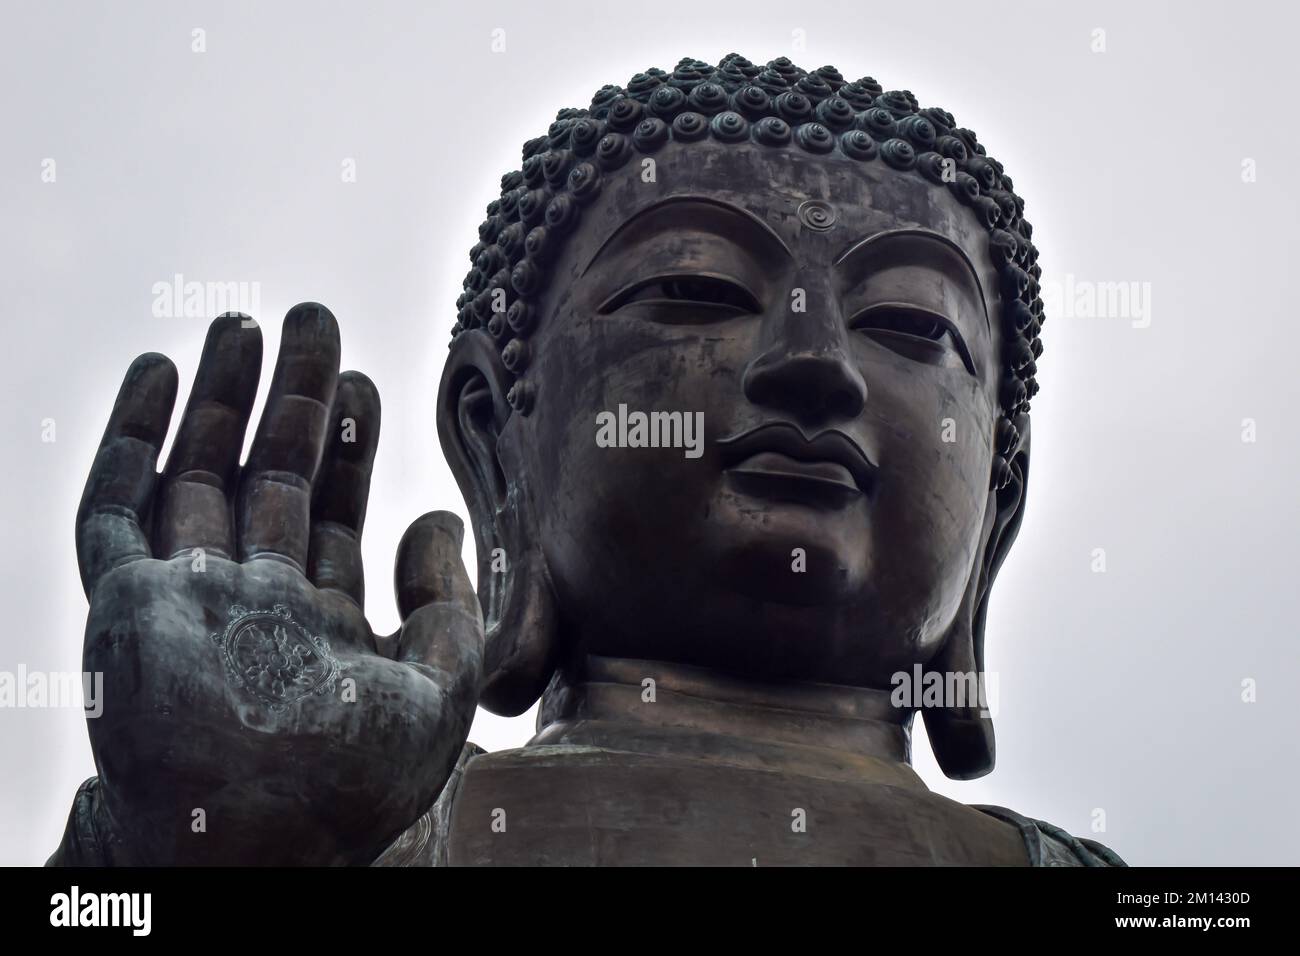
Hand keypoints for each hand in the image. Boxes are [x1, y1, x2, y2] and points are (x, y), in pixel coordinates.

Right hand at [75, 305, 482, 864]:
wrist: (250, 848)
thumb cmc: (349, 789)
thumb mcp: (439, 692)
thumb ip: (451, 602)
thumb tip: (438, 513)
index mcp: (321, 621)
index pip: (332, 508)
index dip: (347, 442)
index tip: (360, 378)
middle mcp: (252, 598)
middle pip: (270, 473)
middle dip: (289, 397)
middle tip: (309, 317)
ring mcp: (185, 596)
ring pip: (198, 473)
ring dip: (217, 398)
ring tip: (240, 322)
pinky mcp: (123, 601)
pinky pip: (117, 507)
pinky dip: (134, 438)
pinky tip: (158, 374)